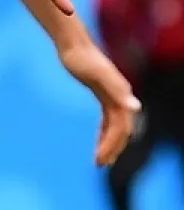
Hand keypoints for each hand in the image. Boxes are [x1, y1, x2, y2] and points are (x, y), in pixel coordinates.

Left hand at [59, 44, 140, 166]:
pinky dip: (104, 131)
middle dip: (111, 148)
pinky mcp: (103, 95)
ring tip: (100, 160)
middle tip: (99, 164)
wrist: (73, 45)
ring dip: (109, 143)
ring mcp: (113, 97)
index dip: (112, 145)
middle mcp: (121, 98)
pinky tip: (98, 141)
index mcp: (121, 97)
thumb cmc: (82, 59)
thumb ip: (116, 89)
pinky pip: (107, 119)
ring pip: (115, 127)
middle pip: (121, 130)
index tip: (99, 160)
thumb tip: (136, 109)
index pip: (120, 128)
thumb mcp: (97, 74)